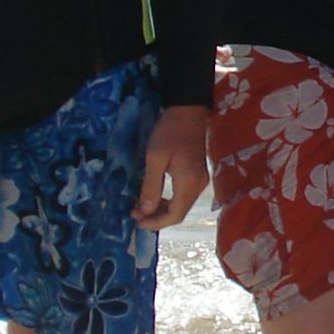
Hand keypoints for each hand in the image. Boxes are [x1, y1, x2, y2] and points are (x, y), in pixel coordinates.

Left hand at [133, 105, 209, 227]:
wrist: (188, 110)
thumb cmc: (169, 132)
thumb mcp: (155, 158)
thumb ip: (151, 186)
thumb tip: (146, 211)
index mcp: (188, 184)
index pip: (174, 215)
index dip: (155, 223)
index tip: (136, 221)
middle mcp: (198, 186)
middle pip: (179, 212)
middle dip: (156, 217)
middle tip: (135, 213)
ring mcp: (199, 180)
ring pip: (181, 204)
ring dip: (161, 208)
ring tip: (141, 205)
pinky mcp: (197, 173)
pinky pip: (183, 195)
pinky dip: (168, 199)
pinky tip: (154, 194)